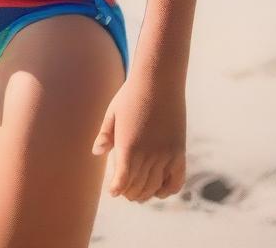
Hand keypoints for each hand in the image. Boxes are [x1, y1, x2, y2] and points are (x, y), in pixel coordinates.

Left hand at [91, 76, 186, 201]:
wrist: (158, 82)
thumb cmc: (131, 95)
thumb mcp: (113, 113)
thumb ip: (106, 135)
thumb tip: (96, 153)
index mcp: (128, 146)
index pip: (122, 180)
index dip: (117, 189)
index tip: (113, 192)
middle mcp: (148, 155)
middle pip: (138, 186)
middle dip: (129, 192)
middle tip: (124, 192)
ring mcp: (166, 155)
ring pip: (155, 186)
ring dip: (145, 194)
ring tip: (137, 194)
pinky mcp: (179, 153)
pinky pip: (175, 181)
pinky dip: (167, 190)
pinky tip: (160, 191)